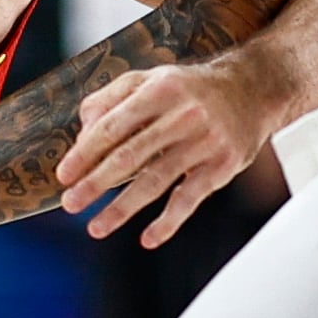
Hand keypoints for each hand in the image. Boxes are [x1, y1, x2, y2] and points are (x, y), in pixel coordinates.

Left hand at [58, 62, 268, 247]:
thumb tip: (82, 132)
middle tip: (71, 203)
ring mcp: (204, 142)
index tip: (64, 175)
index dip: (85, 153)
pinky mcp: (221, 166)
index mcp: (160, 89)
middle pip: (130, 156)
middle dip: (95, 184)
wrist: (253, 90)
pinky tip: (147, 239)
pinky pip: (189, 200)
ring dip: (122, 208)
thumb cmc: (191, 88)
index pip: (113, 125)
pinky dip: (168, 222)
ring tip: (96, 227)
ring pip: (155, 182)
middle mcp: (183, 115)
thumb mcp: (152, 78)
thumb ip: (112, 98)